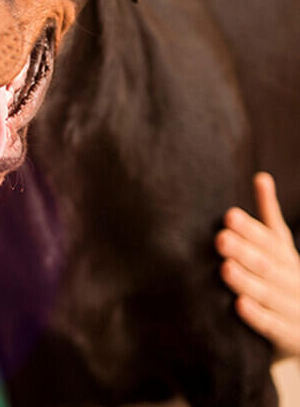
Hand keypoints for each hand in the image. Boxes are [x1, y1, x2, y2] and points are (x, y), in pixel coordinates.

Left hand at [216, 172, 299, 359]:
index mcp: (290, 259)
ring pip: (270, 294)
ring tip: (225, 269)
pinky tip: (239, 305)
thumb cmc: (284, 283)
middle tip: (220, 239)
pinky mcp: (291, 337)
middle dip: (245, 251)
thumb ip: (269, 217)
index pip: (271, 241)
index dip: (251, 229)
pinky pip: (273, 326)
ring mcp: (296, 310)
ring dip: (247, 281)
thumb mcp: (281, 250)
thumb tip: (261, 176)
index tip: (229, 216)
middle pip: (269, 265)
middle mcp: (296, 281)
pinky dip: (257, 316)